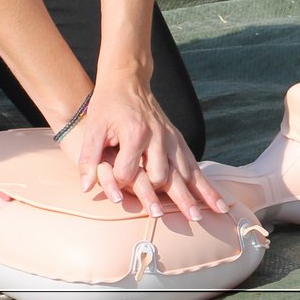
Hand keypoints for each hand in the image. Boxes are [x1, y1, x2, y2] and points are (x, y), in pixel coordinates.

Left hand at [55, 78, 227, 220]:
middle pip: (166, 176)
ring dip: (200, 193)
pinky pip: (192, 163)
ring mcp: (171, 138)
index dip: (117, 182)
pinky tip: (214, 196)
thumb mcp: (93, 129)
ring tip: (213, 212)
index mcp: (136, 134)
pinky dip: (204, 182)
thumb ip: (88, 159)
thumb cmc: (108, 105)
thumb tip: (86, 188)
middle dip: (178, 199)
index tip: (111, 184)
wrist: (128, 81)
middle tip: (191, 219)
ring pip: (187, 171)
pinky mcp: (177, 139)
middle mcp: (158, 137)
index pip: (129, 172)